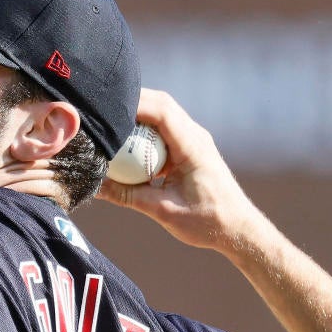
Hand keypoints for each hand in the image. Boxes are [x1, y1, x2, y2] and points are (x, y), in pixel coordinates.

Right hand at [97, 89, 266, 252]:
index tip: (105, 111)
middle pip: (160, 104)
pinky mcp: (189, 148)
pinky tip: (127, 143)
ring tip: (109, 125)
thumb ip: (127, 196)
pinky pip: (164, 129)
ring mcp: (194, 139)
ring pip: (162, 113)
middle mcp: (195, 136)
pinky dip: (144, 130)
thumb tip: (94, 186)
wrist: (238, 228)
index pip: (161, 111)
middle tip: (101, 112)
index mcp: (193, 146)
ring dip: (137, 115)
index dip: (133, 104)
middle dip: (130, 102)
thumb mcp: (162, 210)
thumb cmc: (208, 222)